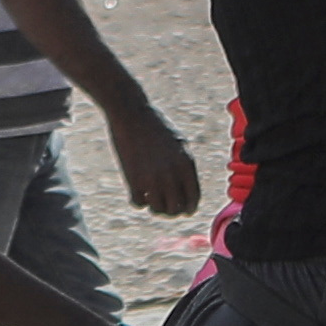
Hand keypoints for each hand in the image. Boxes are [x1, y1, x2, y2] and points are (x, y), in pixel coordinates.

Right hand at [102, 95, 200, 217]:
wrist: (131, 113)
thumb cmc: (156, 126)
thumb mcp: (179, 143)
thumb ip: (185, 166)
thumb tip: (187, 191)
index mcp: (186, 164)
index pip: (193, 199)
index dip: (188, 208)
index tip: (183, 210)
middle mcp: (172, 174)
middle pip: (176, 209)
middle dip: (171, 211)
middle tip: (164, 205)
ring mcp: (152, 178)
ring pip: (157, 210)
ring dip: (154, 208)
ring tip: (150, 199)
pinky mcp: (133, 180)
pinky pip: (139, 204)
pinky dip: (138, 201)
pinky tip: (136, 192)